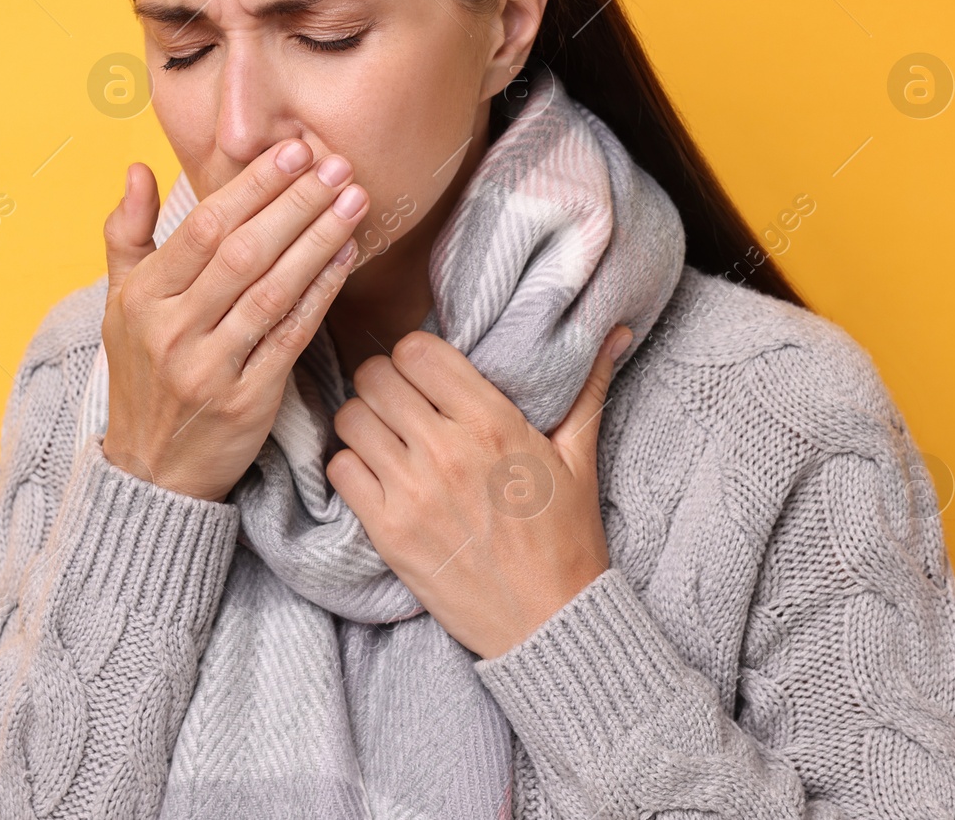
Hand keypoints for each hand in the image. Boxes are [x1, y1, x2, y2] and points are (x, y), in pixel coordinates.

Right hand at [101, 141, 370, 501]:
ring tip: (354, 201)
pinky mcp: (245, 401)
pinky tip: (347, 258)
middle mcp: (170, 330)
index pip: (203, 227)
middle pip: (243, 252)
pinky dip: (322, 293)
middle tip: (338, 165)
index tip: (293, 150)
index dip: (253, 186)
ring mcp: (208, 368)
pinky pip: (291, 336)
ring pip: (272, 290)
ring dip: (319, 240)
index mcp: (141, 299)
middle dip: (296, 203)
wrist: (151, 470)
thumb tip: (139, 168)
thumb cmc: (142, 375)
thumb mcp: (119, 305)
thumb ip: (126, 235)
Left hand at [326, 324, 632, 658]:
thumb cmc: (566, 539)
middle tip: (401, 403)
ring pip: (350, 418)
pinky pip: (340, 471)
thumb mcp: (581, 459)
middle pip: (374, 376)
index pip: (417, 350)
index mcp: (493, 423)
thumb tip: (614, 332)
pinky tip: (377, 476)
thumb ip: (587, 388)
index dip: (415, 354)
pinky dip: (351, 467)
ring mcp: (412, 491)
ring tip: (386, 437)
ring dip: (363, 422)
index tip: (424, 373)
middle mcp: (447, 450)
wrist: (548, 622)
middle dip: (384, 382)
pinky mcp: (388, 531)